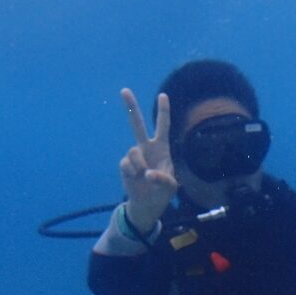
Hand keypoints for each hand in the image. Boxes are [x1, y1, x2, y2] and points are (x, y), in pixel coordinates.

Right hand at [118, 87, 178, 234]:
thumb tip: (148, 173)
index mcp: (161, 148)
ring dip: (140, 165)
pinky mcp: (125, 165)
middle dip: (131, 107)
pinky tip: (137, 179)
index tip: (163, 95)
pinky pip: (126, 164)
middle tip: (124, 90)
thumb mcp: (170, 188)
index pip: (163, 126)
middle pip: (137, 124)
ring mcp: (135, 155)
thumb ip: (163, 180)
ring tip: (145, 177)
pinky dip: (133, 173)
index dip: (163, 111)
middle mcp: (146, 147)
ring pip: (134, 151)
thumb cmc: (162, 192)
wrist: (147, 204)